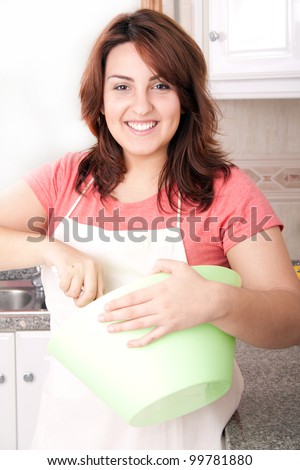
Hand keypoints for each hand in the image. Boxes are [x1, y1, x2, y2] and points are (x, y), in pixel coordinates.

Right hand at [43, 238, 103, 306]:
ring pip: (75, 292)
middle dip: (81, 302)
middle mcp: (91, 266)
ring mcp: (79, 267)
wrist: (57, 250)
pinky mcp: (68, 268)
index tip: (87, 303)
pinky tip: (63, 278)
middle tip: (77, 302)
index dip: (93, 301)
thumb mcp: (86, 271)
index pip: (101, 291)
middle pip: (90, 294)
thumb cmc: (71, 263)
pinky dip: (62, 286)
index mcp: (98, 268)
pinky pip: (65, 287)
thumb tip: (93, 301)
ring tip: (68, 283)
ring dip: (69, 292)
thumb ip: (91, 284)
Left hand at [99, 259, 220, 346]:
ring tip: (109, 330)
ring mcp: (165, 318)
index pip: (133, 297)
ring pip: (139, 324)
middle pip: (132, 311)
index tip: (106, 306)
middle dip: (114, 316)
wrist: (213, 301)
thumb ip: (162, 264)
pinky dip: (141, 342)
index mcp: (159, 289)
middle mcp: (159, 304)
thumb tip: (148, 271)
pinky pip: (153, 337)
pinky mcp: (171, 328)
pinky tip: (130, 344)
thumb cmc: (196, 283)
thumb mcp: (179, 266)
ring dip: (122, 327)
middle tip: (100, 319)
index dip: (118, 302)